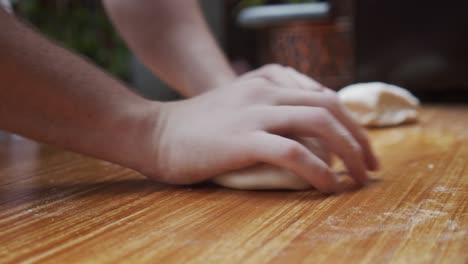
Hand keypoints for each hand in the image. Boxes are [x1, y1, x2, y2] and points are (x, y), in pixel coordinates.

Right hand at [141, 64, 378, 192]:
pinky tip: (328, 185)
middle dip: (359, 137)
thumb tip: (307, 133)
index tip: (361, 146)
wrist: (155, 132)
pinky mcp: (242, 138)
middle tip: (371, 165)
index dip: (350, 121)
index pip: (324, 95)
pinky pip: (293, 151)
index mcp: (267, 80)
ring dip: (348, 152)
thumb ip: (269, 106)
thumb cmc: (196, 126)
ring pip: (319, 123)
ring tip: (359, 178)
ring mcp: (254, 112)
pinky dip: (318, 170)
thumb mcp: (238, 103)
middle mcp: (266, 90)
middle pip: (330, 106)